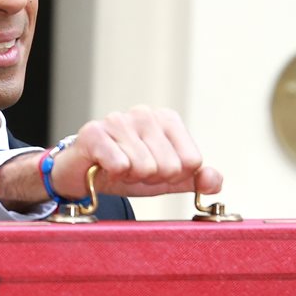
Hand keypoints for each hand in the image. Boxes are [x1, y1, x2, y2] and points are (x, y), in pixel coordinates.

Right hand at [0, 106, 221, 210]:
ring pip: (144, 167)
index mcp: (167, 120)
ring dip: (129, 178)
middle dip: (150, 179)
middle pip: (169, 167)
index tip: (154, 171)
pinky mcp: (94, 133)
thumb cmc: (125, 172)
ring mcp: (118, 120)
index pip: (192, 162)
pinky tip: (102, 167)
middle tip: (131, 172)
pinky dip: (111, 175)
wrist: (80, 175)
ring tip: (117, 168)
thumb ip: (195, 179)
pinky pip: (119, 165)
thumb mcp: (165, 179)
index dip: (173, 177)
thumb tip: (214, 181)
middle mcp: (144, 114)